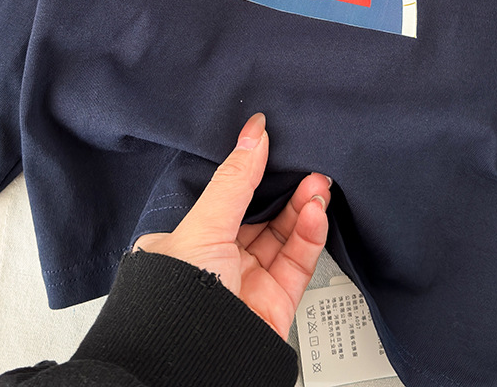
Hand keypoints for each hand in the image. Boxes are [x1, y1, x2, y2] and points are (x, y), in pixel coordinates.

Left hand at [133, 112, 330, 339]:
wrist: (196, 367)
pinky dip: (310, 235)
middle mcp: (216, 262)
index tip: (272, 144)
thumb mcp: (204, 225)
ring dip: (303, 207)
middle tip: (305, 164)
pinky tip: (317, 212)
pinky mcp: (276, 303)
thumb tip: (253, 133)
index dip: (249, 172)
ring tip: (318, 184)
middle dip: (284, 189)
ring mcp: (247, 283)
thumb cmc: (178, 300)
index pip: (224, 197)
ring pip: (282, 236)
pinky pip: (298, 262)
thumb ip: (235, 179)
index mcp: (188, 242)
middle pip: (258, 215)